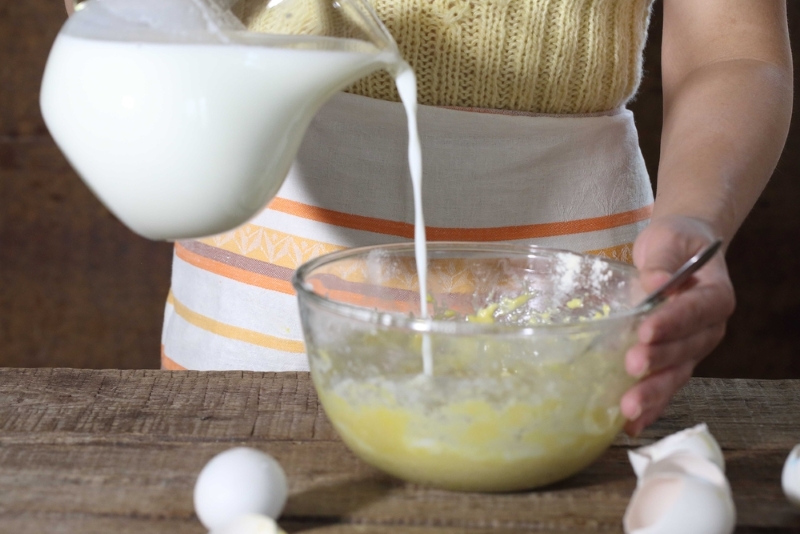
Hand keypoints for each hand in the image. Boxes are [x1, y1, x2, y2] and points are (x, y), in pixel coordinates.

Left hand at [621, 215, 735, 435]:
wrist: (680, 252)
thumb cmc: (674, 243)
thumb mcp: (668, 239)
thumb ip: (663, 260)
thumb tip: (658, 279)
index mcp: (715, 296)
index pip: (697, 311)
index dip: (673, 322)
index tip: (647, 329)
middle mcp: (708, 328)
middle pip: (687, 349)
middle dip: (659, 361)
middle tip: (632, 366)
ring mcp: (691, 349)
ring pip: (676, 374)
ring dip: (653, 393)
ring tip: (629, 407)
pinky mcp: (672, 361)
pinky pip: (664, 386)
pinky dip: (650, 406)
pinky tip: (630, 423)